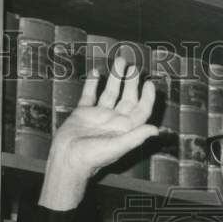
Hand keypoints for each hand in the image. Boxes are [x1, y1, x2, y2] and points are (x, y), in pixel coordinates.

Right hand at [38, 59, 159, 211]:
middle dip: (131, 82)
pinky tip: (96, 72)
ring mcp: (98, 116)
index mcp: (124, 129)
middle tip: (133, 67)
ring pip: (110, 93)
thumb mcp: (116, 147)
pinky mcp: (82, 113)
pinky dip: (92, 83)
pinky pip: (89, 95)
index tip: (149, 84)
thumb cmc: (92, 158)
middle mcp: (113, 121)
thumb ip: (135, 137)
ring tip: (119, 61)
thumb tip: (155, 130)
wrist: (67, 160)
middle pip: (127, 98)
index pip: (140, 110)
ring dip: (115, 78)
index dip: (147, 97)